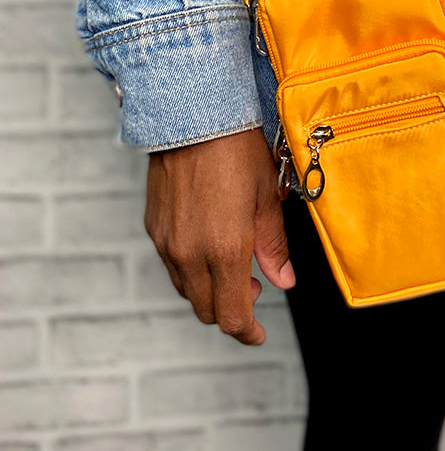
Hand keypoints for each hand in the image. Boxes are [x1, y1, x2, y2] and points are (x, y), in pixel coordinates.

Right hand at [144, 127, 295, 343]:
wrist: (193, 116)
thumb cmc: (238, 151)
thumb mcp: (267, 197)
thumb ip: (274, 246)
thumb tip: (284, 281)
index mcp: (225, 250)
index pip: (232, 316)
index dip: (247, 333)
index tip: (259, 333)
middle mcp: (190, 254)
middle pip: (207, 310)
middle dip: (232, 311)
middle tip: (256, 289)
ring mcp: (167, 243)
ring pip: (187, 290)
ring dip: (211, 290)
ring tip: (237, 264)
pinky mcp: (154, 228)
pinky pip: (173, 265)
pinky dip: (193, 270)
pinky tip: (212, 245)